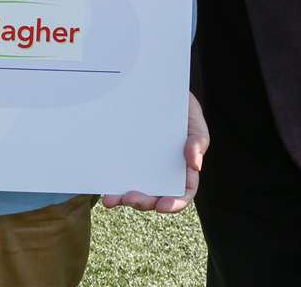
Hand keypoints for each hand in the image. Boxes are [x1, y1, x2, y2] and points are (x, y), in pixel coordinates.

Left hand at [101, 92, 207, 212]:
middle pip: (155, 197)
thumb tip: (195, 165)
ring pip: (135, 190)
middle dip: (143, 202)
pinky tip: (102, 187)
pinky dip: (112, 183)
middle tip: (129, 198)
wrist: (161, 93)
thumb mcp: (195, 124)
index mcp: (183, 172)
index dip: (174, 204)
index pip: (182, 194)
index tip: (161, 206)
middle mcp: (163, 175)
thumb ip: (198, 142)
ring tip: (110, 199)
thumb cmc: (184, 112)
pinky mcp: (128, 159)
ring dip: (122, 198)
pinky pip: (120, 174)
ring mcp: (144, 168)